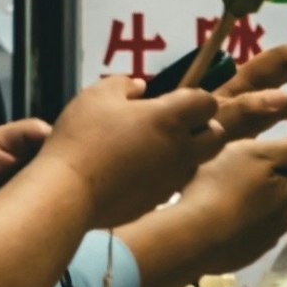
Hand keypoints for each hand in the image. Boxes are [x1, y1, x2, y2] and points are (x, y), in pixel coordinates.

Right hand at [48, 70, 237, 227]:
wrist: (69, 191)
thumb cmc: (83, 137)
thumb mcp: (97, 95)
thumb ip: (124, 84)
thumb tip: (140, 89)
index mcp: (169, 119)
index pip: (207, 103)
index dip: (196, 97)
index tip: (176, 98)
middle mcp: (179, 150)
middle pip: (216, 136)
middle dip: (204, 127)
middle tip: (177, 123)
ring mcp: (171, 179)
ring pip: (197, 162)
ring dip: (186, 153)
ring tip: (155, 148)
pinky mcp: (158, 201)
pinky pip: (173, 184)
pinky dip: (164, 175)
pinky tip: (137, 171)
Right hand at [169, 119, 286, 270]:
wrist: (193, 239)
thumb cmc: (223, 188)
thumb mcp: (254, 153)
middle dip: (284, 174)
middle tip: (257, 160)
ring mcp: (267, 238)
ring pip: (274, 209)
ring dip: (263, 196)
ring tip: (234, 185)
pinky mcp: (248, 251)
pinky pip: (255, 227)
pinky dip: (247, 215)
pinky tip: (225, 210)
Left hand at [195, 64, 286, 150]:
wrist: (170, 164)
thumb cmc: (193, 142)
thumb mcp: (218, 125)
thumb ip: (246, 110)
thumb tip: (281, 96)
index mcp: (241, 85)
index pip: (279, 60)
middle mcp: (247, 91)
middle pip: (285, 69)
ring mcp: (250, 109)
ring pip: (286, 89)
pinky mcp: (251, 128)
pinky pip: (282, 112)